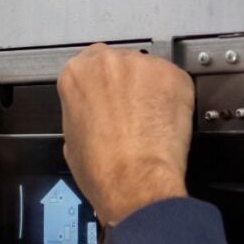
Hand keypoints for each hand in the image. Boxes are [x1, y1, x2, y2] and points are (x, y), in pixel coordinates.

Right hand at [57, 45, 193, 226]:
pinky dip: (173, 97)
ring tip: (148, 120)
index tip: (108, 95)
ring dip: (149, 90)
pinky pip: (173, 80)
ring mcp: (140, 66)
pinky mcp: (171, 75)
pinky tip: (165, 120)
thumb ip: (81, 110)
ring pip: (147, 71)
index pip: (88, 63)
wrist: (134, 181)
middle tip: (130, 112)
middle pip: (119, 63)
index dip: (101, 85)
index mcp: (75, 75)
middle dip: (125, 84)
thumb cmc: (102, 168)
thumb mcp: (71, 137)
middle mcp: (106, 63)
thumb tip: (92, 111)